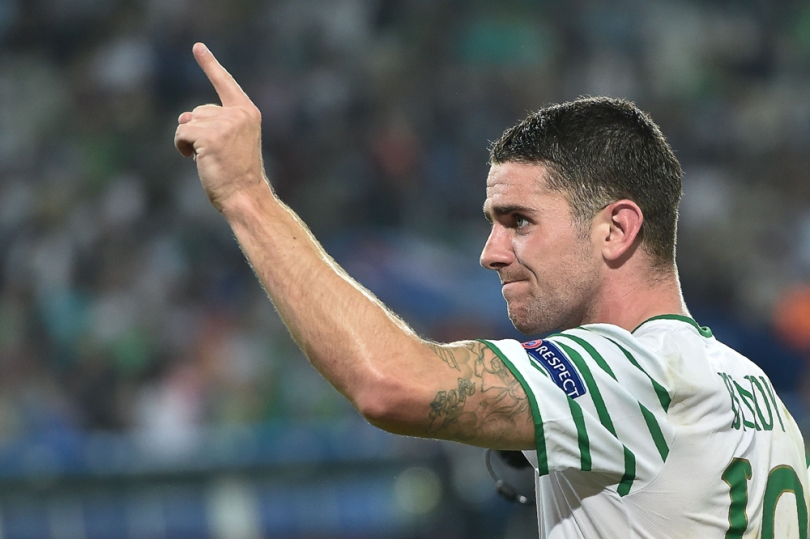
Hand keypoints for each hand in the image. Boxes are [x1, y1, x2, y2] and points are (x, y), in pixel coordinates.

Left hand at [174, 43, 267, 211]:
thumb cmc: (237, 174)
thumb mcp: (227, 142)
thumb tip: (182, 117)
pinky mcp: (209, 136)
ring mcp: (224, 124)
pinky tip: (196, 160)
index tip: (197, 46)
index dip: (209, 64)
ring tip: (209, 160)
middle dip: (198, 132)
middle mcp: (238, 113)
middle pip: (199, 111)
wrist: (245, 196)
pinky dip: (182, 147)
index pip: (225, 83)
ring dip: (190, 142)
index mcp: (247, 112)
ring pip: (188, 123)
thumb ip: (210, 124)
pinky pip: (181, 133)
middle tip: (216, 156)